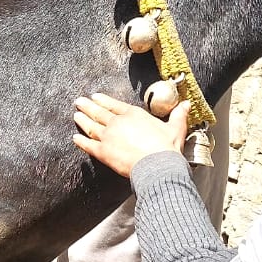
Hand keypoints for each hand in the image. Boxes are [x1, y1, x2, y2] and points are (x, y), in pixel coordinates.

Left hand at [73, 93, 188, 177]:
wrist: (157, 165)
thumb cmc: (167, 148)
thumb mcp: (176, 128)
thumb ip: (178, 115)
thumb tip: (186, 105)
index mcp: (134, 115)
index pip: (115, 104)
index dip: (104, 100)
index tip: (96, 96)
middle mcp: (118, 122)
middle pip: (99, 112)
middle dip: (88, 106)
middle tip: (79, 101)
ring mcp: (108, 136)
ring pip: (91, 126)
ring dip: (82, 120)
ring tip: (76, 115)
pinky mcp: (103, 152)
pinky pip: (88, 145)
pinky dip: (80, 141)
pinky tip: (74, 138)